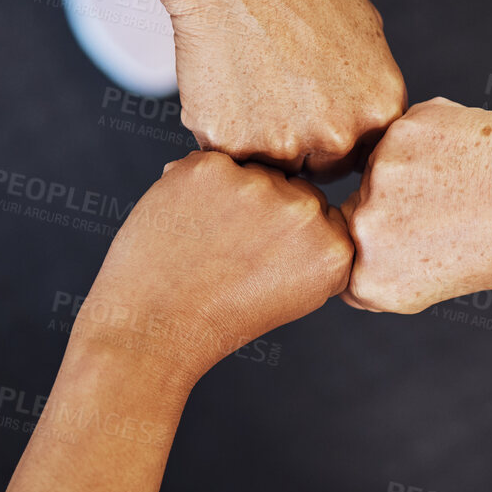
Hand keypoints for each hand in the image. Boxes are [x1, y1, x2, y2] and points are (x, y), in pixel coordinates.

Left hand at [74, 151, 352, 379]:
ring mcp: (257, 187)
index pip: (319, 210)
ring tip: (205, 241)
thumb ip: (315, 245)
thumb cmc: (219, 315)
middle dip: (262, 208)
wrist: (157, 327)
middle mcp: (304, 213)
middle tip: (229, 251)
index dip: (284, 230)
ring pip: (249, 172)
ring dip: (229, 194)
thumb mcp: (296, 293)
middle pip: (288, 185)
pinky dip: (193, 188)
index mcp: (334, 247)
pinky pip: (209, 164)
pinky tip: (185, 224)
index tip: (260, 256)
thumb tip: (310, 197)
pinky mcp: (211, 169)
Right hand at [149, 0, 405, 177]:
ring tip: (251, 82)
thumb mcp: (366, 28)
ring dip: (260, 140)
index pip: (363, 155)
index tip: (315, 109)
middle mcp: (339, 135)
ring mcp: (285, 144)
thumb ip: (374, 85)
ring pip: (273, 164)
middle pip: (319, 166)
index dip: (336, 134)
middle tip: (275, 93)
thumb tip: (375, 116)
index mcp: (380, 109)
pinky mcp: (232, 144)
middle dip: (300, 142)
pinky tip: (225, 84)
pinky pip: (228, 154)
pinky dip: (222, 129)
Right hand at [341, 96, 491, 313]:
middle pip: (356, 214)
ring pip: (377, 169)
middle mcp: (367, 228)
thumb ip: (395, 262)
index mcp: (373, 280)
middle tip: (447, 209)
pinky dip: (427, 139)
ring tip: (462, 181)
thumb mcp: (447, 280)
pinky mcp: (404, 129)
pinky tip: (466, 152)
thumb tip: (363, 226)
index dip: (382, 251)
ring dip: (407, 170)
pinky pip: (401, 133)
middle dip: (391, 209)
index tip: (417, 244)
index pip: (348, 264)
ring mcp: (382, 174)